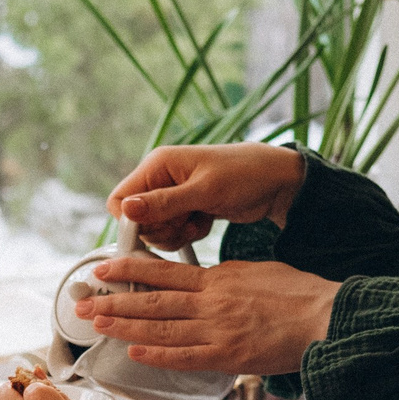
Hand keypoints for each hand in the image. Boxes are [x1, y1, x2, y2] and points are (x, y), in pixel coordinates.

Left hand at [77, 258, 339, 375]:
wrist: (325, 318)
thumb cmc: (300, 295)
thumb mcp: (259, 272)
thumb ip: (228, 277)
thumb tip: (209, 279)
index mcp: (219, 278)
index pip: (164, 272)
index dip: (129, 269)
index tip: (103, 268)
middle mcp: (211, 302)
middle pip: (153, 299)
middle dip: (114, 299)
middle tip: (83, 300)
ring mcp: (217, 330)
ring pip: (161, 327)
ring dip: (125, 325)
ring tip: (96, 323)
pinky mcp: (228, 356)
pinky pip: (184, 356)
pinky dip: (157, 354)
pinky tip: (134, 351)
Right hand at [107, 144, 306, 249]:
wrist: (278, 181)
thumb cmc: (245, 175)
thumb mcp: (205, 191)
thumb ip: (164, 203)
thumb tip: (127, 210)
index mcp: (158, 165)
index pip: (120, 200)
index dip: (132, 221)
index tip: (157, 229)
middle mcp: (161, 179)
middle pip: (137, 220)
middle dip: (159, 230)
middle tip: (185, 225)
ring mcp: (174, 195)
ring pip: (155, 229)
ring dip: (175, 234)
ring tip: (198, 224)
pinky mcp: (187, 209)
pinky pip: (173, 232)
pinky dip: (188, 234)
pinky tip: (205, 223)